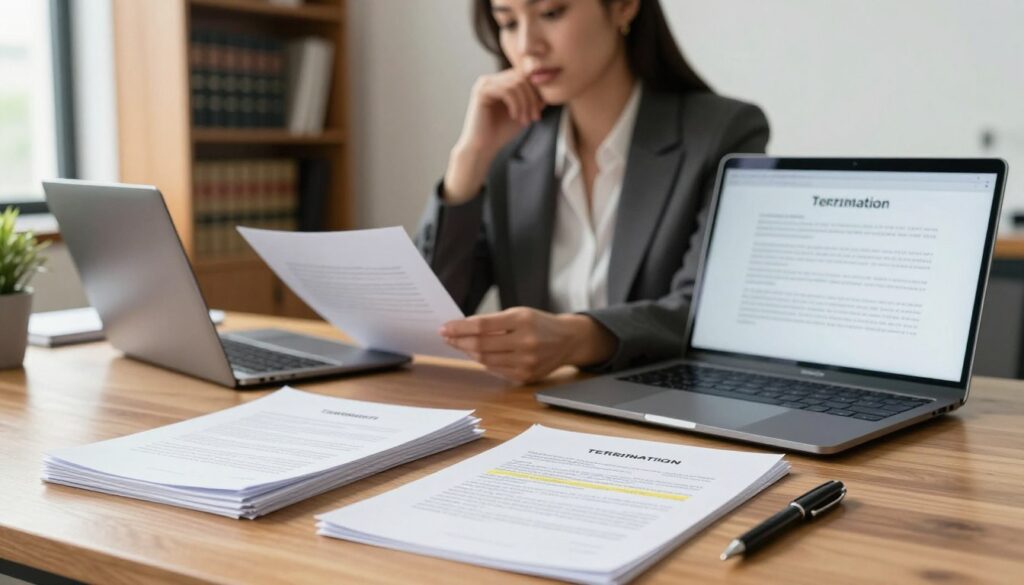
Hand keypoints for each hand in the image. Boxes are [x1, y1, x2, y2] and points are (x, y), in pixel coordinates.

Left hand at [440, 307, 616, 383]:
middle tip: (446, 337)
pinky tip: (476, 354)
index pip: (482, 326)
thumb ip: (493, 322)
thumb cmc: (539, 324)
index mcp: (522, 320)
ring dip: (468, 352)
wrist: (568, 340)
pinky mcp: (525, 376)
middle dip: (459, 341)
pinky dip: (483, 362)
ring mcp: (526, 362)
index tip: (445, 328)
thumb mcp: (519, 313)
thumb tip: (462, 330)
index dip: (459, 328)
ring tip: (459, 345)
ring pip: (485, 360)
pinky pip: (495, 370)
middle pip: (481, 345)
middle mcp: (526, 342)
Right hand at [443, 70, 545, 203]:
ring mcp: (485, 84)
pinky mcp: (481, 91)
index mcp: (500, 82)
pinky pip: (506, 91)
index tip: (539, 113)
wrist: (483, 148)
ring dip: (525, 104)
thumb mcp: (523, 113)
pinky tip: (514, 117)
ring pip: (516, 84)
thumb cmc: (501, 132)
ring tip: (525, 121)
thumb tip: (549, 88)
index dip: (536, 92)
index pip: (525, 76)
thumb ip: (533, 100)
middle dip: (532, 99)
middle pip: (522, 77)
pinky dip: (515, 104)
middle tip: (534, 118)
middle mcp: (491, 79)